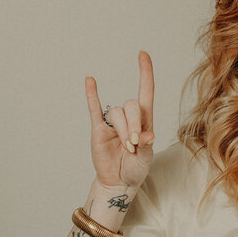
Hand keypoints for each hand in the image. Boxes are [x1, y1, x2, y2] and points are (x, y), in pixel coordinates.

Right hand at [85, 51, 154, 189]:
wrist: (119, 182)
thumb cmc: (135, 168)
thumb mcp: (146, 158)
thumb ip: (146, 145)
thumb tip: (147, 134)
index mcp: (144, 120)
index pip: (145, 91)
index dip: (145, 73)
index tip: (143, 54)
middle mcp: (129, 118)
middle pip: (131, 105)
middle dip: (134, 124)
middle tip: (134, 144)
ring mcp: (112, 123)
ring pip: (117, 114)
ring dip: (123, 130)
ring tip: (126, 147)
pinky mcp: (98, 129)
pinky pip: (95, 109)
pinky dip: (92, 95)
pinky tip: (91, 80)